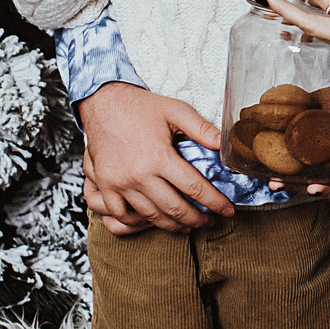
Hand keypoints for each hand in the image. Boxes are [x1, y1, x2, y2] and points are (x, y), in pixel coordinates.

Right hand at [76, 82, 230, 232]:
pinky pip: (122, 215)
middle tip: (209, 222)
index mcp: (159, 157)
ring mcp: (121, 183)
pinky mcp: (106, 186)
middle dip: (197, 220)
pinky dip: (138, 223)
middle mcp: (139, 175)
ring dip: (173, 225)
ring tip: (187, 225)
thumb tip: (225, 145)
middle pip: (175, 209)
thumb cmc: (140, 107)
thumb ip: (202, 128)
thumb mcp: (175, 110)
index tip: (226, 210)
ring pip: (152, 216)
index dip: (215, 202)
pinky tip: (153, 219)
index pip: (194, 188)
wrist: (103, 103)